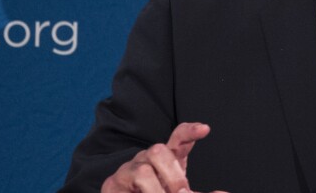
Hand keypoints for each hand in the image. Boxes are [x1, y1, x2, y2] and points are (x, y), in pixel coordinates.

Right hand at [101, 122, 226, 192]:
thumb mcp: (178, 191)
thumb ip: (193, 192)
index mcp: (166, 159)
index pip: (178, 138)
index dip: (190, 132)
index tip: (205, 128)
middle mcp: (146, 159)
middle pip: (158, 151)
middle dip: (173, 175)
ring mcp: (127, 170)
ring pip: (143, 171)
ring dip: (157, 190)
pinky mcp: (111, 185)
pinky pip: (120, 187)